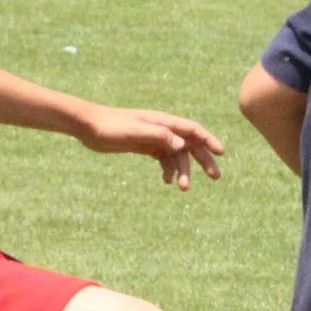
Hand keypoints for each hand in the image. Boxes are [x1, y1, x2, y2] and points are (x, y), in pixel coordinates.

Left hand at [79, 105, 225, 189]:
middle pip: (190, 144)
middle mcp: (162, 129)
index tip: (221, 153)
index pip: (192, 130)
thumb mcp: (134, 132)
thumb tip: (181, 145)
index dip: (208, 140)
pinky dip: (168, 170)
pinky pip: (163, 159)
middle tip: (215, 177)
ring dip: (183, 171)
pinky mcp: (145, 146)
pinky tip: (166, 181)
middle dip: (203, 160)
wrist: (89, 127)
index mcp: (163, 121)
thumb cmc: (110, 126)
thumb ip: (158, 136)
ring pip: (176, 155)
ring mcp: (154, 138)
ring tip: (183, 189)